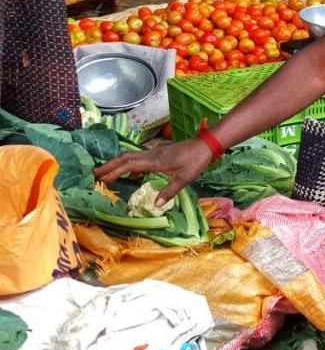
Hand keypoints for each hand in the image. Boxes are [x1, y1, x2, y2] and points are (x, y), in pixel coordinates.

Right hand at [93, 138, 214, 207]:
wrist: (205, 145)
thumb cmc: (195, 161)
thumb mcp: (184, 179)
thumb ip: (169, 192)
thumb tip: (155, 205)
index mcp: (154, 161)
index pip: (128, 165)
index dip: (114, 171)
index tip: (102, 178)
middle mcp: (151, 155)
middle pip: (124, 158)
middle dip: (109, 165)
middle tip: (94, 173)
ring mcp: (154, 153)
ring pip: (130, 157)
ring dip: (117, 164)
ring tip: (106, 173)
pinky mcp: (159, 154)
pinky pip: (139, 158)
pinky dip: (130, 165)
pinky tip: (131, 174)